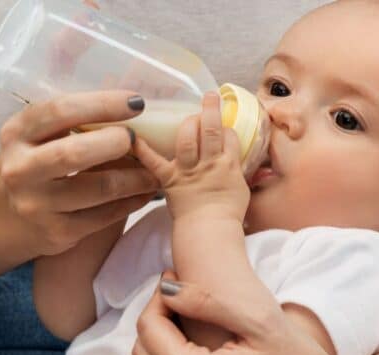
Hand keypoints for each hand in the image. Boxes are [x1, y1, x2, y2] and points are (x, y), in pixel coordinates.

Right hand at [0, 91, 159, 255]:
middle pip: (74, 154)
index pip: (60, 112)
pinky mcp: (57, 233)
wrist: (3, 216)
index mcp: (17, 134)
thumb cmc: (33, 162)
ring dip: (134, 178)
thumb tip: (130, 99)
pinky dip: (131, 202)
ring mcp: (38, 205)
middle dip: (115, 143)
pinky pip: (104, 217)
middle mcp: (21, 170)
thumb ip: (70, 118)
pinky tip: (144, 193)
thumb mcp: (36, 135)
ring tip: (155, 170)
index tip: (136, 102)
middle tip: (138, 140)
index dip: (102, 104)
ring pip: (97, 190)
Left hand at [131, 93, 248, 222]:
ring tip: (188, 113)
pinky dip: (142, 150)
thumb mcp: (242, 190)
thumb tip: (245, 162)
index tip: (223, 125)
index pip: (230, 136)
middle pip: (210, 130)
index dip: (226, 127)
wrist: (209, 233)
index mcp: (229, 165)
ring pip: (187, 139)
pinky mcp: (169, 180)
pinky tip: (133, 136)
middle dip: (210, 110)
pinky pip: (154, 162)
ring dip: (187, 122)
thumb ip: (240, 172)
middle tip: (210, 97)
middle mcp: (209, 164)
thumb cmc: (227, 215)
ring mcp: (188, 171)